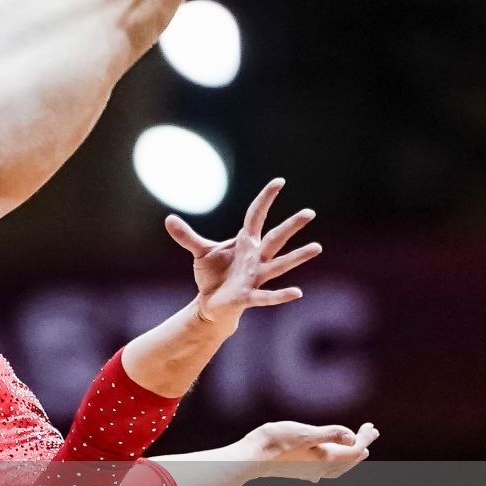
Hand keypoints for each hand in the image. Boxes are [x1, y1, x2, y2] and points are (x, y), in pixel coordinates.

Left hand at [165, 178, 320, 322]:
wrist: (212, 303)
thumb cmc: (213, 275)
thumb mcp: (200, 252)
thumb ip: (187, 236)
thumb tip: (168, 219)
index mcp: (246, 243)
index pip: (256, 215)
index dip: (265, 199)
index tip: (279, 181)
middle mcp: (257, 257)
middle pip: (276, 237)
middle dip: (291, 225)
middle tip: (310, 212)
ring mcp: (256, 276)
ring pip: (280, 264)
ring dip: (298, 256)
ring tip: (317, 247)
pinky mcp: (250, 295)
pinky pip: (268, 295)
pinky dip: (281, 295)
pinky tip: (298, 292)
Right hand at [243, 420, 379, 480]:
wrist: (250, 459)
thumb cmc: (275, 443)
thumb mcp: (304, 433)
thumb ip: (330, 434)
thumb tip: (354, 437)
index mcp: (325, 458)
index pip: (355, 450)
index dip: (365, 438)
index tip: (372, 427)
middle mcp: (321, 468)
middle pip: (350, 459)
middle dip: (361, 445)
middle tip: (369, 432)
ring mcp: (310, 471)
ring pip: (340, 467)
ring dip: (351, 457)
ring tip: (357, 448)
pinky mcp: (300, 471)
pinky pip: (327, 470)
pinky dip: (337, 464)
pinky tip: (330, 463)